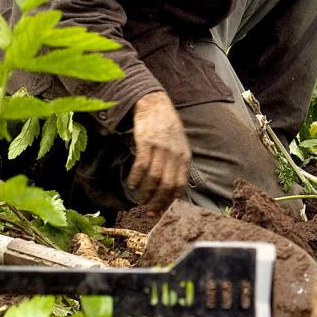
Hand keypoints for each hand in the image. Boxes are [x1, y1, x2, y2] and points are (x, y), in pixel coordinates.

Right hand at [127, 91, 190, 209]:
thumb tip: (173, 188)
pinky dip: (136, 178)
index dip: (170, 201)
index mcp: (185, 157)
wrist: (155, 104)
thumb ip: (178, 164)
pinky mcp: (146, 142)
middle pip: (167, 185)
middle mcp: (175, 154)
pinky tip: (131, 185)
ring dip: (146, 193)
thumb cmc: (167, 127)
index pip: (180, 185)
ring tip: (140, 200)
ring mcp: (161, 148)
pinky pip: (141, 165)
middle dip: (158, 202)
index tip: (162, 211)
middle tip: (149, 212)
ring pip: (154, 178)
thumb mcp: (180, 145)